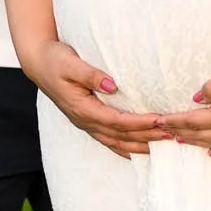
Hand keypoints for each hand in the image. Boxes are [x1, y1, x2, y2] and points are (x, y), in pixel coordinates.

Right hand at [26, 38, 166, 158]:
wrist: (39, 64)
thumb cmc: (55, 60)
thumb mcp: (69, 63)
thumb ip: (90, 74)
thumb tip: (113, 85)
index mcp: (82, 108)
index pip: (116, 120)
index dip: (138, 123)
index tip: (159, 120)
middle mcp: (84, 120)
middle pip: (120, 135)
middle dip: (146, 136)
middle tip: (172, 134)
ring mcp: (86, 123)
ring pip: (116, 142)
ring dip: (140, 144)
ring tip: (164, 144)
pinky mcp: (88, 121)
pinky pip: (109, 140)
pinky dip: (126, 147)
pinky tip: (141, 150)